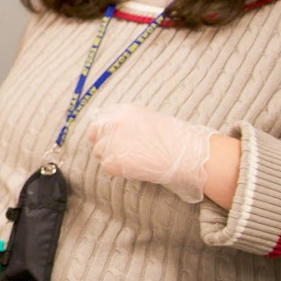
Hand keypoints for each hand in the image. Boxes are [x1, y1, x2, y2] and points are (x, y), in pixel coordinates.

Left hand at [86, 102, 212, 203]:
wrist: (186, 154)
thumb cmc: (174, 139)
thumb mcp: (150, 119)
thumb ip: (129, 122)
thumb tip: (115, 133)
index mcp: (124, 110)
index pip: (100, 120)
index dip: (104, 132)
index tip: (108, 139)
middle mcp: (115, 123)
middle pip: (95, 136)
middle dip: (104, 144)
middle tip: (118, 153)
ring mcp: (113, 142)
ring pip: (100, 152)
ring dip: (111, 158)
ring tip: (132, 161)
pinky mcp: (114, 160)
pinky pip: (107, 167)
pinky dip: (117, 170)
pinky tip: (133, 168)